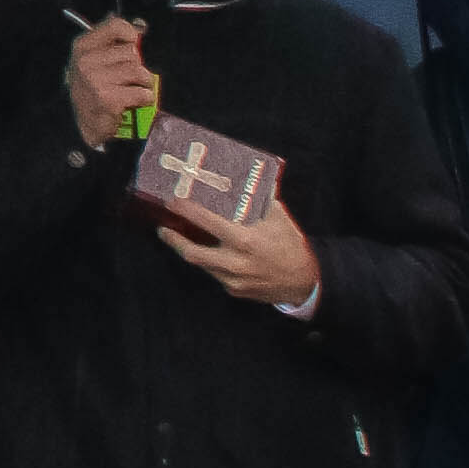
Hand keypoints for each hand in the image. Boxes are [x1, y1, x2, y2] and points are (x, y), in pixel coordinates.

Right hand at [65, 14, 155, 148]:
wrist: (80, 124)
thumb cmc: (91, 89)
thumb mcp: (94, 60)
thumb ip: (114, 42)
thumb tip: (141, 25)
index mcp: (83, 46)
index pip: (115, 26)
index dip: (130, 35)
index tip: (131, 45)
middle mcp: (86, 61)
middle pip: (132, 52)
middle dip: (135, 66)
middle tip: (125, 79)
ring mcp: (96, 80)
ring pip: (139, 71)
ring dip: (142, 83)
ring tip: (132, 89)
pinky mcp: (109, 99)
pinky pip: (143, 92)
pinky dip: (145, 98)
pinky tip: (134, 102)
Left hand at [158, 198, 322, 310]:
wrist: (305, 282)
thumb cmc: (290, 245)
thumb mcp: (278, 217)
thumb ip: (260, 198)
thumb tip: (247, 177)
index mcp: (244, 240)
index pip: (207, 222)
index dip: (186, 210)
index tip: (172, 201)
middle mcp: (235, 262)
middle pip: (192, 252)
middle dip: (173, 240)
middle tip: (163, 227)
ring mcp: (233, 280)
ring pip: (201, 265)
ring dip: (188, 250)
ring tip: (177, 237)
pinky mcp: (235, 290)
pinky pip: (215, 274)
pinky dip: (209, 262)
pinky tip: (208, 252)